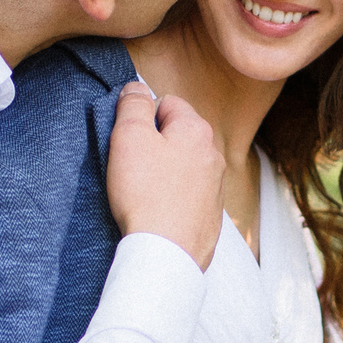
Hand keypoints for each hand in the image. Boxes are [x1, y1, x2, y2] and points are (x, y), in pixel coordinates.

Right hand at [105, 83, 223, 269]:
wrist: (166, 253)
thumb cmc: (146, 193)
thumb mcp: (129, 137)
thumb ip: (133, 105)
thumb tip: (137, 89)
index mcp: (197, 130)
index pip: (167, 103)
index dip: (142, 117)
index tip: (127, 140)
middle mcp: (214, 156)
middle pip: (176, 136)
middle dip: (153, 145)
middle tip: (131, 167)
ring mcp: (215, 188)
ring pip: (183, 166)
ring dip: (163, 173)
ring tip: (142, 193)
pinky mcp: (210, 216)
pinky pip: (187, 196)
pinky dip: (171, 199)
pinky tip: (156, 213)